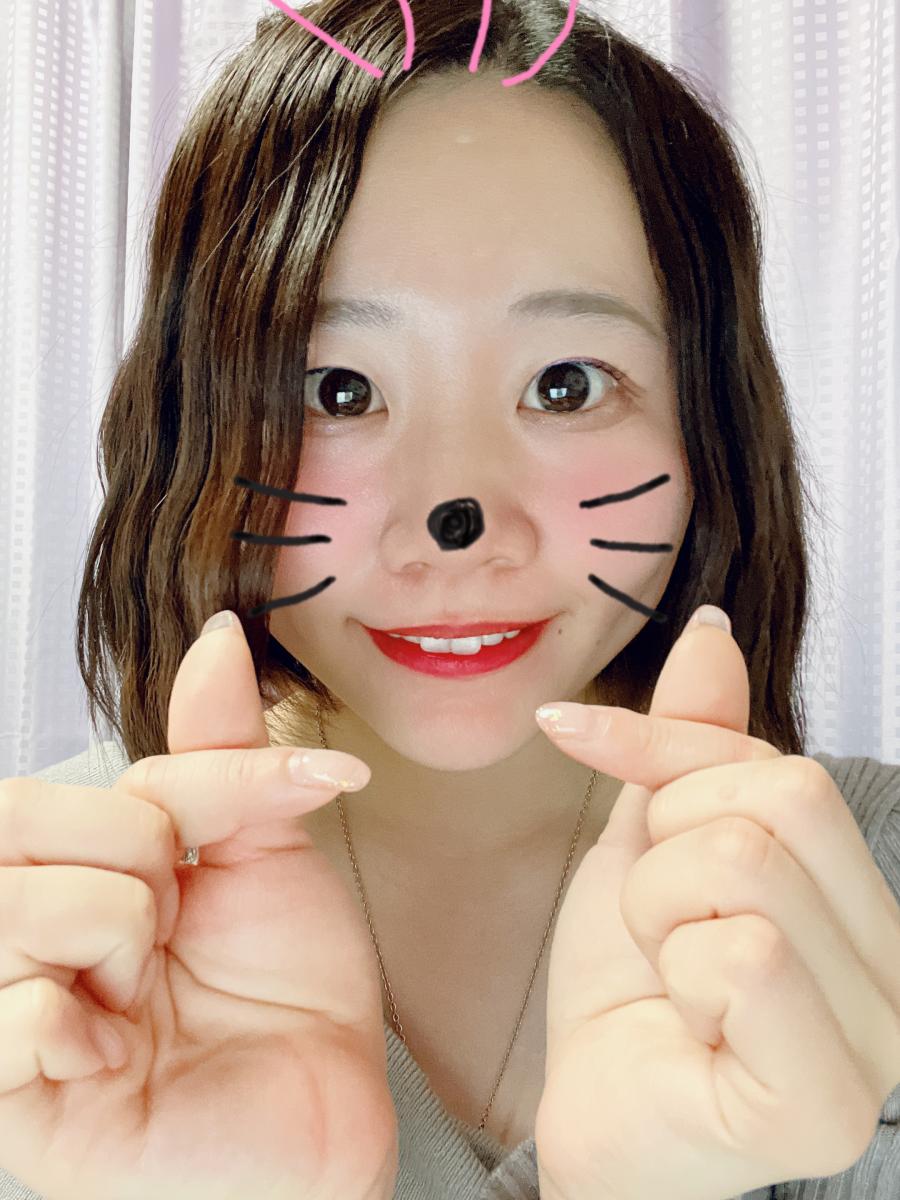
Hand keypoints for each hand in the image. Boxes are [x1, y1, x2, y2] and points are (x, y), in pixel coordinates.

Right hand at [0, 614, 397, 1199]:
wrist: (324, 1121)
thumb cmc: (291, 995)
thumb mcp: (265, 852)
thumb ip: (219, 751)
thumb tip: (216, 638)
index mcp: (80, 862)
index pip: (89, 777)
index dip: (202, 789)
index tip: (311, 791)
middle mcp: (27, 924)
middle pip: (22, 820)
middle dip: (142, 865)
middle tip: (179, 931)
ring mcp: (11, 1008)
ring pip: (18, 907)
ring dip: (120, 942)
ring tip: (148, 995)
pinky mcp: (10, 1096)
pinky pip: (11, 1018)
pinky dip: (78, 1029)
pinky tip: (114, 1054)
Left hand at [531, 607, 899, 1199]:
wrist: (594, 1119)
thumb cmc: (629, 993)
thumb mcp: (651, 843)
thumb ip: (690, 745)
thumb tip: (709, 632)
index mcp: (857, 902)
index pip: (779, 765)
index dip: (665, 747)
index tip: (573, 734)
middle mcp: (893, 968)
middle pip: (775, 798)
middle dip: (665, 844)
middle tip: (657, 921)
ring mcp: (875, 1042)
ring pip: (746, 864)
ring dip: (658, 910)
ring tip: (668, 972)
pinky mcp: (823, 1101)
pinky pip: (744, 954)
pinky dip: (678, 971)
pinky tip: (685, 1022)